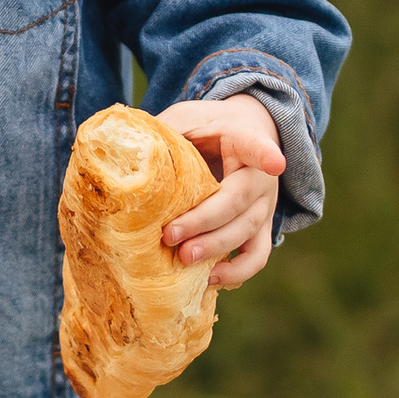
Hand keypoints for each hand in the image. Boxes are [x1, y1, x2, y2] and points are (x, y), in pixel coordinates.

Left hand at [153, 92, 286, 290]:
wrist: (245, 133)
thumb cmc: (209, 127)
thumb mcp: (187, 118)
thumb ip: (164, 131)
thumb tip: (124, 151)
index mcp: (244, 140)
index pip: (255, 145)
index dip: (265, 154)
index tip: (275, 163)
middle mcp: (260, 176)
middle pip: (238, 201)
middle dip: (204, 222)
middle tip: (170, 236)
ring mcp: (263, 206)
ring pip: (247, 232)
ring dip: (215, 248)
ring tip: (183, 259)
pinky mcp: (260, 229)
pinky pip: (257, 256)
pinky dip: (236, 272)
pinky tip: (207, 279)